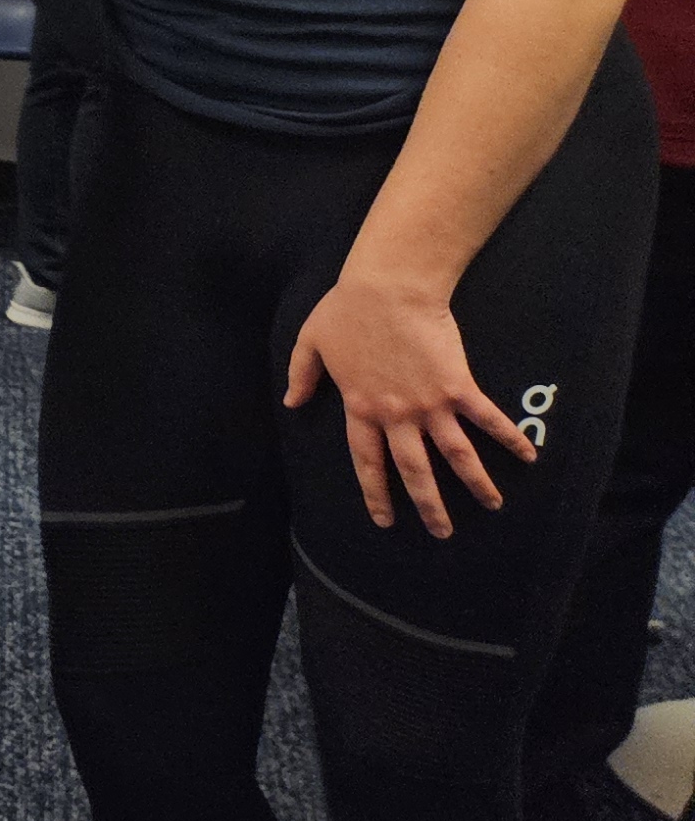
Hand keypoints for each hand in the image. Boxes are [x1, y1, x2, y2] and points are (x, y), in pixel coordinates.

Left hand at [286, 265, 533, 539]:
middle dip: (429, 505)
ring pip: (456, 455)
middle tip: (442, 532)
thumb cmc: (346, 310)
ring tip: (492, 506)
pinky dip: (510, 438)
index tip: (385, 519)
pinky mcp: (457, 387)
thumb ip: (302, 376)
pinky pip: (487, 419)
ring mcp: (429, 404)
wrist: (387, 288)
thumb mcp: (310, 343)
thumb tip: (291, 403)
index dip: (376, 492)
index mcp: (361, 407)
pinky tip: (529, 457)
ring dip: (476, 483)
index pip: (368, 461)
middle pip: (414, 470)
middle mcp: (396, 415)